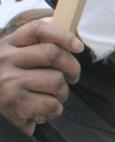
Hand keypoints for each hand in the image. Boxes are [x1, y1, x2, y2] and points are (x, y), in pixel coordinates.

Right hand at [0, 18, 83, 133]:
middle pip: (54, 54)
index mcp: (8, 44)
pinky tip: (43, 112)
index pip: (37, 29)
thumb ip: (38, 50)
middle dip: (72, 68)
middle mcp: (5, 59)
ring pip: (56, 81)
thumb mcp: (16, 61)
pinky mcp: (14, 103)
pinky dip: (54, 110)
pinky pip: (52, 103)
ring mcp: (8, 80)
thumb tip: (74, 44)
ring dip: (63, 93)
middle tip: (72, 78)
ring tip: (51, 98)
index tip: (79, 47)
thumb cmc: (9, 86)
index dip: (63, 35)